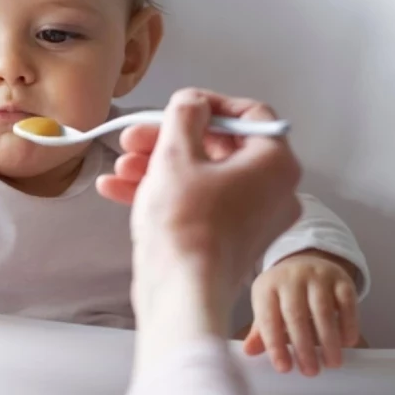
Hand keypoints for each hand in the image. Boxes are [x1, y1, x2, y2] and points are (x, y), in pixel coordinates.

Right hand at [97, 88, 302, 361]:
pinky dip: (166, 193)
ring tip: (120, 168)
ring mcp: (253, 219)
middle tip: (134, 139)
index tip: (177, 105)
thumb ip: (184, 115)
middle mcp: (273, 190)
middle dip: (169, 140)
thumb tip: (192, 102)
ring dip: (159, 167)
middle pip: (219, 147)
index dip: (207, 104)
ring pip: (203, 177)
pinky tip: (119, 189)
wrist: (180, 292)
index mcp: (275, 163)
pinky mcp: (231, 241)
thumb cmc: (185, 225)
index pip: (249, 114)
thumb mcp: (175, 154)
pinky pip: (200, 204)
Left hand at [243, 251, 359, 375]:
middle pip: (296, 315)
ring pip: (323, 310)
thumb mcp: (267, 306)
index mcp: (267, 288)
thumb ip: (261, 331)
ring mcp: (317, 277)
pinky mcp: (341, 279)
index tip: (284, 368)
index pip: (268, 319)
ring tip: (331, 363)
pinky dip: (348, 324)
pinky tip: (347, 343)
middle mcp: (291, 279)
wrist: (307, 262)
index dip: (274, 345)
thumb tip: (249, 351)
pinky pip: (347, 303)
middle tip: (311, 372)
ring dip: (328, 340)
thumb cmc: (284, 293)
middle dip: (303, 347)